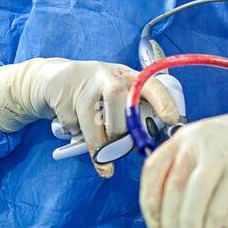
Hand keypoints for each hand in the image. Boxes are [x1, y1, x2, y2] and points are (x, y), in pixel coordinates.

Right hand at [0, 57, 180, 176]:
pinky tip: (76, 127)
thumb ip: (133, 114)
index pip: (149, 83)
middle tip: (121, 144)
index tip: (172, 119)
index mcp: (126, 76)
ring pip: (93, 120)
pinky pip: (74, 127)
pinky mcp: (63, 98)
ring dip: (98, 141)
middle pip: (117, 99)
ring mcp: (82, 86)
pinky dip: (77, 136)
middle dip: (119, 128)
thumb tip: (149, 144)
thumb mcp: (118, 94)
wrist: (56, 79)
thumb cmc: (97, 93)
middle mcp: (106, 76)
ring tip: (101, 152)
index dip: (162, 100)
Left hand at [139, 81, 227, 227]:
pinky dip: (212, 222)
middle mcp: (196, 141)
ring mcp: (218, 152)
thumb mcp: (208, 146)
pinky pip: (220, 200)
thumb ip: (189, 170)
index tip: (155, 226)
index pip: (153, 171)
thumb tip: (172, 212)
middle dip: (169, 225)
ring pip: (193, 197)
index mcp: (183, 136)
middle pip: (171, 189)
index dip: (149, 203)